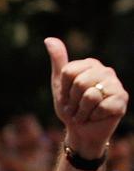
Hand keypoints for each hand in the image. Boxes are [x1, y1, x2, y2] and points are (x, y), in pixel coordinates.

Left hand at [45, 37, 127, 158]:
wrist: (81, 131)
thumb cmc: (70, 107)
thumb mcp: (59, 85)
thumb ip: (58, 62)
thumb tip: (49, 39)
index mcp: (90, 64)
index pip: (68, 72)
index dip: (63, 90)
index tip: (67, 97)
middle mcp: (106, 71)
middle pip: (79, 83)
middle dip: (72, 102)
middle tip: (75, 108)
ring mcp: (116, 85)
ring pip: (90, 96)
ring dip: (81, 111)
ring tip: (85, 113)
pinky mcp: (122, 100)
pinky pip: (101, 107)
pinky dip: (93, 116)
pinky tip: (96, 117)